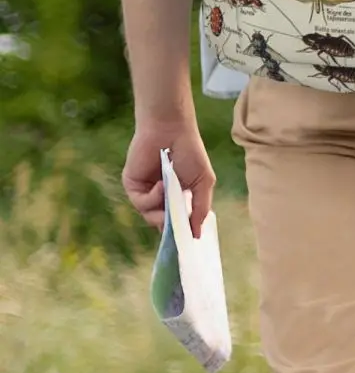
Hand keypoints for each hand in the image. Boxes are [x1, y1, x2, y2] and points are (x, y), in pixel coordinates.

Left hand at [123, 119, 214, 239]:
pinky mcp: (132, 186)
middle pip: (162, 223)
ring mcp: (145, 192)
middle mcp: (160, 197)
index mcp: (177, 196)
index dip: (180, 232)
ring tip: (171, 194)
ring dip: (162, 210)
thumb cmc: (191, 152)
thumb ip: (201, 209)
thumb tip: (197, 234)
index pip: (176, 221)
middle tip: (178, 227)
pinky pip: (141, 203)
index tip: (187, 243)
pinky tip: (162, 184)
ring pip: (150, 216)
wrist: (171, 130)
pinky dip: (153, 198)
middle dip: (171, 226)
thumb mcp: (203, 182)